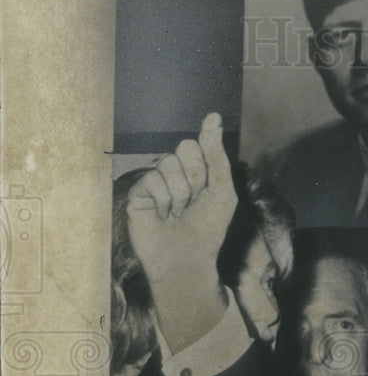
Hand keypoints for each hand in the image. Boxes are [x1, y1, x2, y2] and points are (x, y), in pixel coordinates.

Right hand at [126, 113, 236, 285]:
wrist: (186, 259)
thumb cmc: (208, 228)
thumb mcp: (222, 190)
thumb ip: (216, 155)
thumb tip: (213, 116)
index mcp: (197, 169)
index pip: (198, 144)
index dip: (206, 167)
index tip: (208, 189)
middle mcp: (175, 172)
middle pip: (184, 148)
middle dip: (195, 178)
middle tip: (194, 203)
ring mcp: (155, 181)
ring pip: (168, 164)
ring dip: (180, 194)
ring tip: (178, 213)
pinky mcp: (138, 194)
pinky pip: (151, 180)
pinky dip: (163, 202)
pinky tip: (162, 217)